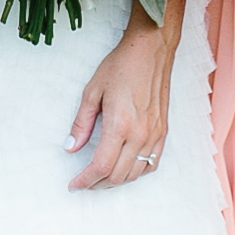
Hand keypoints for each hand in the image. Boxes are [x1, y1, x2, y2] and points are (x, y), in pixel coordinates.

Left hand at [67, 22, 174, 190]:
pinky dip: (137, 172)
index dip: (85, 180)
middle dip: (98, 184)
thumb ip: (81, 123)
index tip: (74, 184)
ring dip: (116, 181)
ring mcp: (155, 134)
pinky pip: (151, 163)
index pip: (101, 166)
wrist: (151, 50)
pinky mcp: (163, 131)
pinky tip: (125, 168)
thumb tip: (71, 146)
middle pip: (118, 175)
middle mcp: (140, 133)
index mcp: (120, 124)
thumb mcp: (92, 91)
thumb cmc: (121, 66)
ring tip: (100, 178)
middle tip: (84, 182)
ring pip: (135, 174)